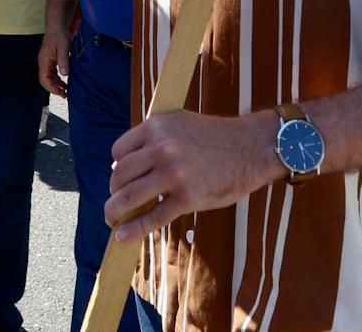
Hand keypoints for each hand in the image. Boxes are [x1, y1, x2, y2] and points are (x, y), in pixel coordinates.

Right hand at [39, 25, 69, 97]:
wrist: (57, 25)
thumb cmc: (60, 35)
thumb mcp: (64, 47)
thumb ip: (63, 61)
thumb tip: (64, 75)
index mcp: (44, 61)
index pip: (44, 79)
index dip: (52, 88)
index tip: (62, 93)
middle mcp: (43, 62)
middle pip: (45, 80)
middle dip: (54, 89)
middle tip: (65, 95)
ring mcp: (46, 61)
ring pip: (49, 77)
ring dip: (56, 84)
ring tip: (66, 91)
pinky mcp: (50, 59)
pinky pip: (52, 72)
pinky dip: (57, 78)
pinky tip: (65, 80)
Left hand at [105, 110, 277, 241]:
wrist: (250, 148)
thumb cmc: (214, 137)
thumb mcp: (178, 124)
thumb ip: (153, 140)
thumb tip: (124, 166)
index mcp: (156, 127)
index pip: (118, 151)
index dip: (116, 167)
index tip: (120, 179)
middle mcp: (161, 148)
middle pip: (120, 175)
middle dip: (114, 192)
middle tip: (115, 203)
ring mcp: (173, 174)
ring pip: (130, 197)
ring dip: (115, 211)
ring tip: (112, 220)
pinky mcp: (187, 198)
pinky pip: (153, 217)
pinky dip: (134, 229)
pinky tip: (123, 236)